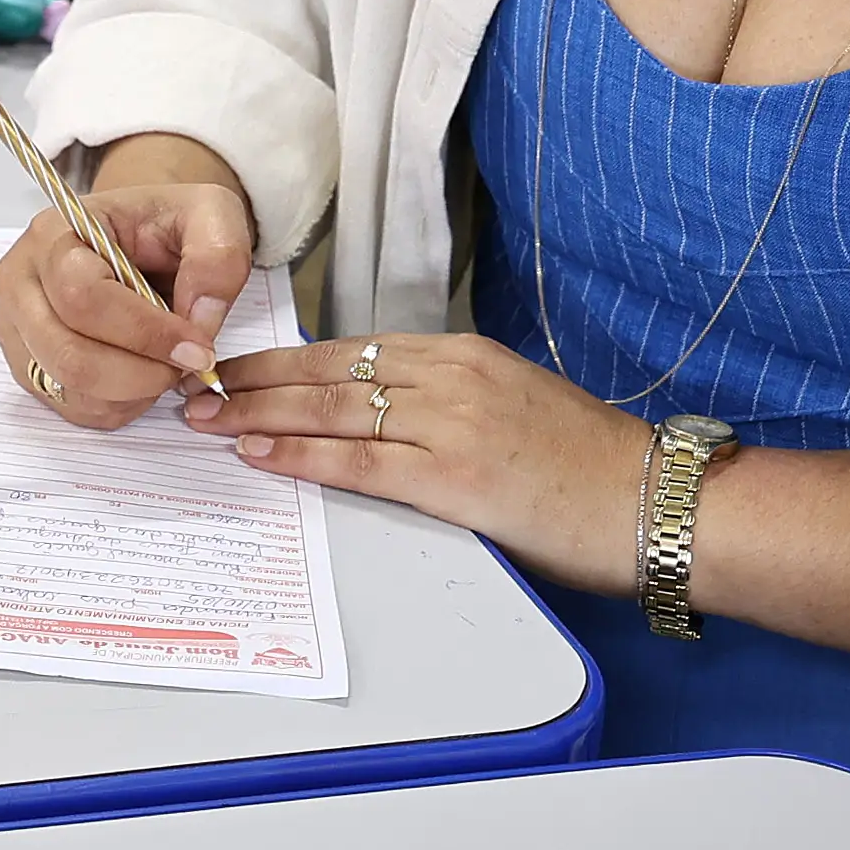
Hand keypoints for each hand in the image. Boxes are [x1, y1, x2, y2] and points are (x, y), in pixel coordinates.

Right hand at [0, 135, 259, 427]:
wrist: (143, 239)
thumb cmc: (167, 225)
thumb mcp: (211, 215)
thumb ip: (217, 258)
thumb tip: (199, 321)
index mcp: (54, 232)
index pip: (83, 296)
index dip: (145, 332)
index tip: (198, 348)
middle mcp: (20, 280)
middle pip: (68, 353)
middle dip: (142, 373)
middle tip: (188, 365)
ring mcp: (16, 326)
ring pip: (69, 387)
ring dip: (132, 392)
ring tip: (166, 365)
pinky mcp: (27, 363)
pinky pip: (70, 406)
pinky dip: (117, 405)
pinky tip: (142, 377)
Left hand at [201, 328, 657, 588]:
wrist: (658, 501)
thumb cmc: (592, 468)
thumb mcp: (515, 410)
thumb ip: (450, 405)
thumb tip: (383, 419)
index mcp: (463, 355)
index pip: (352, 348)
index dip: (284, 359)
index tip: (233, 367)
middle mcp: (451, 377)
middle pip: (328, 371)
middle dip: (252, 380)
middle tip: (192, 387)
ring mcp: (453, 423)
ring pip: (333, 409)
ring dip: (258, 414)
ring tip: (204, 420)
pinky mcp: (456, 477)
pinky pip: (361, 462)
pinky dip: (303, 456)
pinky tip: (260, 455)